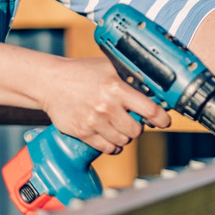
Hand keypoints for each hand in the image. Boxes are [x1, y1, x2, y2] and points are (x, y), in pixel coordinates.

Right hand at [36, 57, 170, 153]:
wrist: (51, 82)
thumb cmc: (82, 73)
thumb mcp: (108, 66)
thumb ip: (130, 76)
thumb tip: (154, 86)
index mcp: (116, 88)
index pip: (150, 110)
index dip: (161, 118)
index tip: (163, 121)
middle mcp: (106, 106)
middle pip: (137, 130)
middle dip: (138, 126)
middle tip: (131, 119)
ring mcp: (94, 122)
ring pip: (123, 140)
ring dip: (124, 136)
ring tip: (117, 125)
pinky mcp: (82, 132)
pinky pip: (107, 148)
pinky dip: (112, 145)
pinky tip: (109, 136)